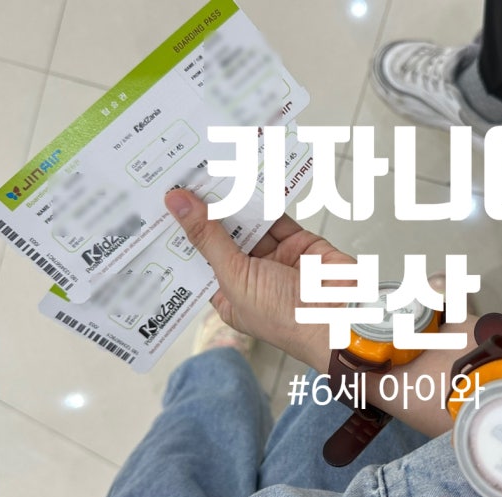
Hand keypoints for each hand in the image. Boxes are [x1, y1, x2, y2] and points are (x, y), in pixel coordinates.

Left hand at [165, 188, 353, 370]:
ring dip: (232, 203)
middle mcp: (252, 276)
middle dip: (205, 214)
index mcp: (230, 295)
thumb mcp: (235, 277)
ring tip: (206, 174)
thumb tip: (177, 203)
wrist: (339, 316)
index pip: (199, 261)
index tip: (161, 206)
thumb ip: (208, 237)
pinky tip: (242, 180)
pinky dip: (262, 199)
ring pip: (248, 224)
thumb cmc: (285, 316)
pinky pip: (276, 216)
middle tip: (181, 181)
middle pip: (222, 238)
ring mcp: (276, 258)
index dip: (181, 235)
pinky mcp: (299, 241)